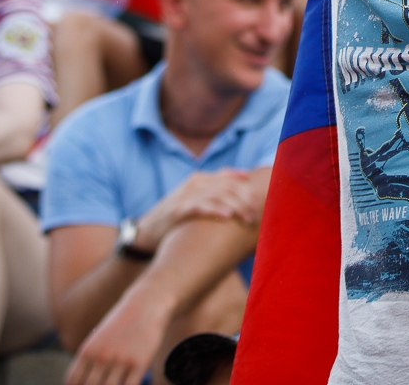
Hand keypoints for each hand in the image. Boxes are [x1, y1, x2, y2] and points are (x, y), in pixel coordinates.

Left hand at [64, 286, 170, 384]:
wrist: (145, 304)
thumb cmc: (121, 324)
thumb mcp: (99, 338)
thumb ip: (90, 359)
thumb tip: (83, 381)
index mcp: (87, 351)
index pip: (73, 381)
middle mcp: (101, 356)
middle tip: (103, 383)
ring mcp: (120, 361)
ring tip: (115, 383)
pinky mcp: (139, 363)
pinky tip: (130, 384)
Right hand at [134, 169, 261, 253]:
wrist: (146, 232)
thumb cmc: (176, 220)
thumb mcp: (195, 204)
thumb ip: (213, 199)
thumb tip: (241, 207)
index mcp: (200, 179)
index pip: (229, 176)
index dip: (247, 185)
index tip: (262, 197)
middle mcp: (195, 183)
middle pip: (229, 185)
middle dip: (247, 198)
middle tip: (258, 214)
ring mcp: (186, 196)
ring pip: (219, 194)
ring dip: (238, 206)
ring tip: (249, 218)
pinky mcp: (178, 210)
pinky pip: (201, 206)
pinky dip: (216, 209)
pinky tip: (228, 215)